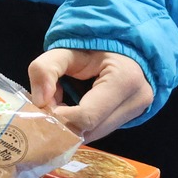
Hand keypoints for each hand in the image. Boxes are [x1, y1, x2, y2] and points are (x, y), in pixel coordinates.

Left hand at [30, 47, 153, 141]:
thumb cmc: (92, 44)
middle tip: (47, 106)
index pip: (87, 116)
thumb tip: (40, 101)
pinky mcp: (131, 117)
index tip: (43, 107)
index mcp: (124, 80)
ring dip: (71, 125)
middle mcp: (136, 100)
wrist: (121, 43)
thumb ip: (46, 68)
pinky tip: (72, 108)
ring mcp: (137, 111)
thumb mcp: (66, 49)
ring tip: (60, 104)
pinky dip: (81, 124)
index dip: (60, 117)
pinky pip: (99, 130)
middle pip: (90, 130)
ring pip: (94, 134)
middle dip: (64, 123)